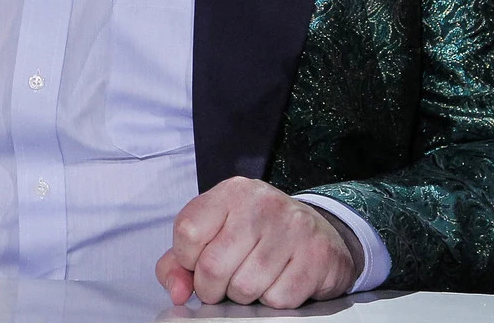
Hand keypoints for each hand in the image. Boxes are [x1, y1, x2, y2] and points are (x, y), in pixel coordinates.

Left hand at [155, 177, 361, 308]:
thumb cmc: (257, 233)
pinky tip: (279, 281)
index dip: (187, 260)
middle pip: (213, 266)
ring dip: (244, 296)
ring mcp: (292, 227)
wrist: (317, 230)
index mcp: (231, 192)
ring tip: (254, 279)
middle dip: (213, 288)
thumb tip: (177, 291)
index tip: (198, 264)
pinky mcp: (316, 255)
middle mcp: (261, 203)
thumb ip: (181, 261)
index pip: (188, 231)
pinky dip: (273, 300)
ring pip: (245, 287)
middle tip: (224, 284)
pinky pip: (278, 299)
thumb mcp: (215, 232)